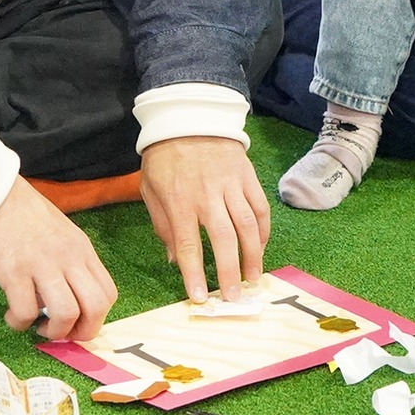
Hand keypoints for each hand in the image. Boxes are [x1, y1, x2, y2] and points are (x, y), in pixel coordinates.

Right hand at [0, 177, 117, 340]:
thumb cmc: (23, 215)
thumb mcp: (61, 234)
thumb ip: (69, 262)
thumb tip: (68, 298)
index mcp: (82, 250)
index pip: (108, 294)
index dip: (96, 318)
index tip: (76, 323)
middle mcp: (69, 258)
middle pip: (95, 307)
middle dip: (81, 332)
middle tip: (59, 332)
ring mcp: (43, 264)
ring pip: (66, 313)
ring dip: (52, 331)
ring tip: (36, 325)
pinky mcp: (14, 271)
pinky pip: (25, 311)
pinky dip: (19, 322)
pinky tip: (11, 315)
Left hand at [140, 136, 268, 302]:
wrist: (188, 117)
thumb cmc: (164, 157)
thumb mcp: (151, 189)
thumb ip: (162, 225)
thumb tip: (174, 260)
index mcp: (179, 200)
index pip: (188, 244)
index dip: (194, 274)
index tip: (200, 297)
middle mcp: (207, 195)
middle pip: (223, 239)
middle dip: (230, 271)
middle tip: (234, 296)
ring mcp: (230, 185)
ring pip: (247, 225)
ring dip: (253, 255)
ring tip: (253, 278)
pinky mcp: (247, 176)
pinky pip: (260, 208)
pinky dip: (263, 231)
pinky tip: (260, 248)